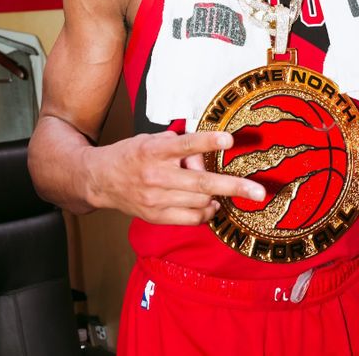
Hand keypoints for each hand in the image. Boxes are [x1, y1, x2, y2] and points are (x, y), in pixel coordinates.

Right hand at [85, 130, 265, 224]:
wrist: (99, 180)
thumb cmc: (131, 154)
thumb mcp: (152, 140)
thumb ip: (179, 144)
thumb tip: (206, 151)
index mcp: (155, 151)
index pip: (186, 144)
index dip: (208, 141)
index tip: (229, 139)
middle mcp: (157, 175)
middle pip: (201, 183)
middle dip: (234, 187)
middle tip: (259, 191)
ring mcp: (156, 199)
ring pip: (200, 202)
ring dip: (218, 196)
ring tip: (222, 190)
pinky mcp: (156, 216)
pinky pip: (192, 219)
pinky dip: (207, 212)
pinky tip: (211, 204)